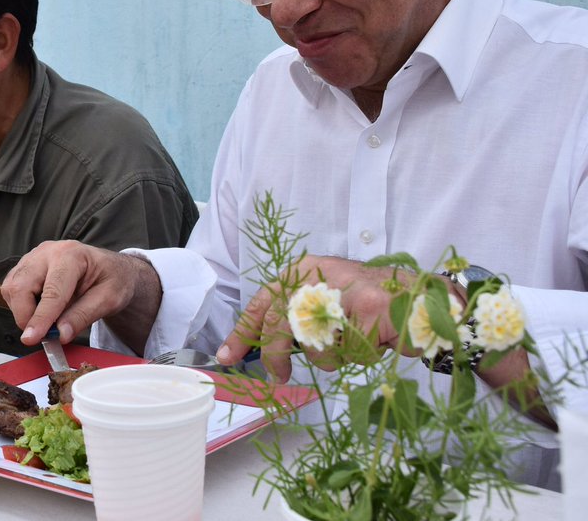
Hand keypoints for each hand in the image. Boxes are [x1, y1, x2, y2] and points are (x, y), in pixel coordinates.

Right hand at [1, 240, 160, 352]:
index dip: (41, 318)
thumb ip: (84, 315)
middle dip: (26, 316)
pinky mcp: (25, 266)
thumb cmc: (112, 280)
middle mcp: (47, 251)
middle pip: (21, 286)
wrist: (109, 269)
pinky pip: (12, 288)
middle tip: (43, 335)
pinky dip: (21, 305)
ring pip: (12, 288)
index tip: (32, 339)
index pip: (51, 292)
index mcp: (71, 255)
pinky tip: (41, 309)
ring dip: (23, 311)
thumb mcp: (109, 299)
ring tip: (48, 319)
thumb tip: (61, 334)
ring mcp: (33, 257)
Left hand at [217, 254, 420, 381]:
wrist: (421, 294)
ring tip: (355, 341)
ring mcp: (345, 292)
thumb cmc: (367, 300)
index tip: (227, 355)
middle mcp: (319, 276)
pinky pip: (352, 353)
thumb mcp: (324, 296)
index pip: (263, 301)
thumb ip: (296, 314)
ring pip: (318, 346)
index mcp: (303, 270)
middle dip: (276, 357)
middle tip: (278, 377)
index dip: (243, 331)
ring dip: (335, 357)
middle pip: (282, 325)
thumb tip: (262, 347)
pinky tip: (377, 339)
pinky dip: (364, 356)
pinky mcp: (369, 310)